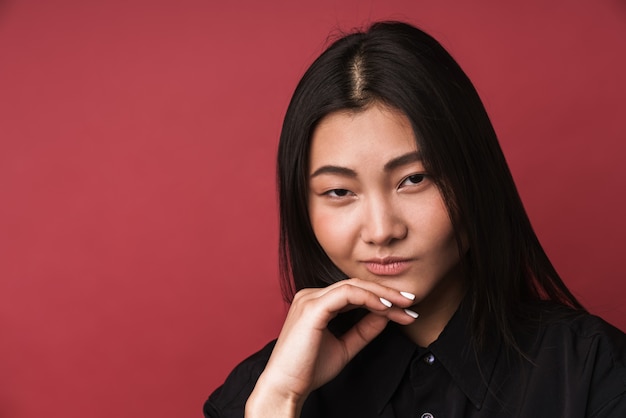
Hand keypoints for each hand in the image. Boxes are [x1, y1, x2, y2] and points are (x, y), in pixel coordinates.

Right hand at [245, 278, 417, 416]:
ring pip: (354, 286)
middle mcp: (311, 295)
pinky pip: (347, 295)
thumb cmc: (308, 370)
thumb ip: (363, 330)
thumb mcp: (344, 346)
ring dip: (383, 295)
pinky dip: (369, 299)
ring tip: (404, 305)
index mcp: (316, 303)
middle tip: (412, 302)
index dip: (382, 299)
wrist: (285, 387)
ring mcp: (310, 298)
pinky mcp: (313, 307)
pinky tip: (386, 307)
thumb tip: (386, 316)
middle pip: (356, 286)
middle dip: (387, 293)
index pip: (354, 293)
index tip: (406, 311)